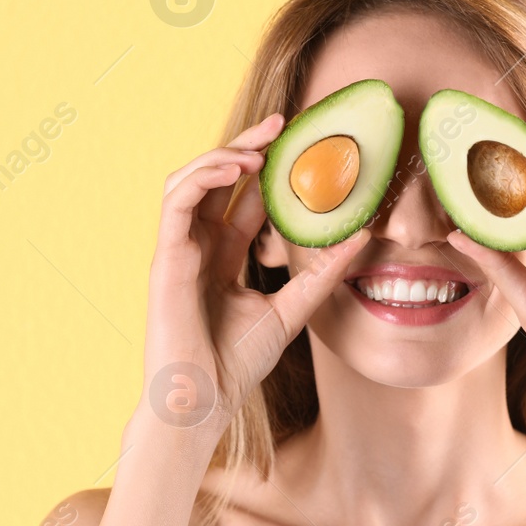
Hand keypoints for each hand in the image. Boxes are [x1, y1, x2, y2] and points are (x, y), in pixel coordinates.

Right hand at [142, 113, 369, 431]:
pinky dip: (204, 176)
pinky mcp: (165, 255)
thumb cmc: (235, 365)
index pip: (244, 199)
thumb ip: (320, 274)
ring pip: (192, 179)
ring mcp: (178, 249)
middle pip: (218, 180)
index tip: (301, 142)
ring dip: (224, 154)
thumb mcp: (291, 310)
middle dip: (248, 146)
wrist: (202, 403)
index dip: (269, 168)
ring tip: (261, 146)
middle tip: (285, 122)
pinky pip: (178, 200)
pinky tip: (238, 168)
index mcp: (223, 256)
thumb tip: (361, 237)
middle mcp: (198, 246)